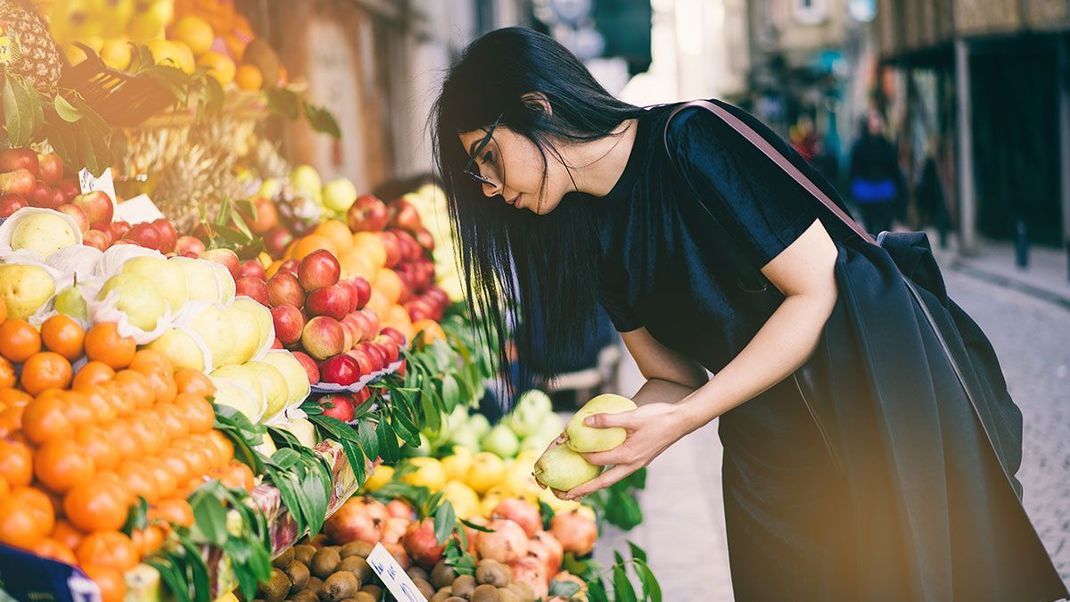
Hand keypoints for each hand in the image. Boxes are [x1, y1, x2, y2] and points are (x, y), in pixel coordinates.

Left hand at [564, 402, 692, 498]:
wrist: (682, 421)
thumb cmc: (658, 417)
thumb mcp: (631, 416)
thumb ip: (608, 420)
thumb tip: (585, 422)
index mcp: (628, 456)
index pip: (597, 461)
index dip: (580, 455)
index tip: (567, 448)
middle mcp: (632, 465)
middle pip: (603, 483)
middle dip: (583, 490)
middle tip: (564, 496)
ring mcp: (637, 464)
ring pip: (612, 479)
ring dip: (595, 485)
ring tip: (579, 490)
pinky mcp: (640, 459)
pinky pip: (618, 471)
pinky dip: (605, 474)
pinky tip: (599, 469)